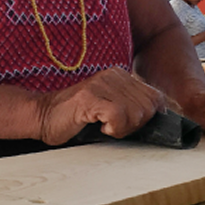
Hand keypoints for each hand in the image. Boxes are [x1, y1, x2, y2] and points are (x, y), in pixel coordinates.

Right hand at [36, 66, 169, 145]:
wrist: (44, 116)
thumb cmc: (79, 118)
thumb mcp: (112, 108)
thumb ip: (134, 107)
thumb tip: (161, 117)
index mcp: (121, 75)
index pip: (156, 99)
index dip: (146, 119)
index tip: (126, 125)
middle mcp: (113, 75)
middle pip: (148, 108)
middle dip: (135, 126)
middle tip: (113, 127)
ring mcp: (101, 84)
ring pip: (136, 113)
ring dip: (122, 128)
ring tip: (103, 126)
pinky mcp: (90, 97)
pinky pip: (118, 116)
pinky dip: (113, 129)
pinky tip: (98, 127)